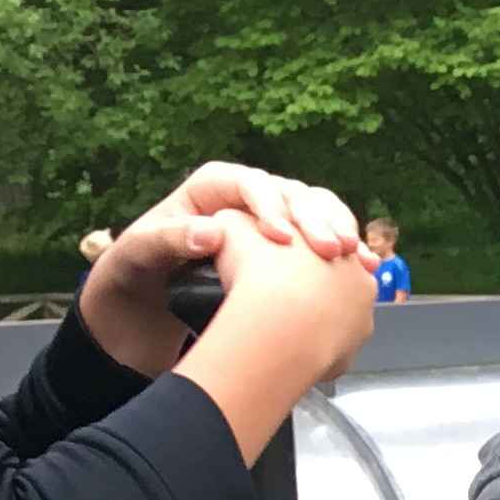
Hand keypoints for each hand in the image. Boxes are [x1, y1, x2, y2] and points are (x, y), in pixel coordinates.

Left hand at [83, 164, 366, 372]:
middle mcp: (245, 202)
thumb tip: (210, 233)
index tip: (280, 237)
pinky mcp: (289, 254)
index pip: (247, 184)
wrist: (141, 315)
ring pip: (315, 213)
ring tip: (351, 255)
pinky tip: (364, 269)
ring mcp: (271, 226)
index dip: (268, 205)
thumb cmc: (134, 278)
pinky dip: (346, 253)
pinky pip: (323, 242)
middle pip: (290, 194)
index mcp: (210, 191)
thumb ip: (168, 241)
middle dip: (313, 218)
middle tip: (329, 248)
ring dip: (338, 231)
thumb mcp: (137, 256)